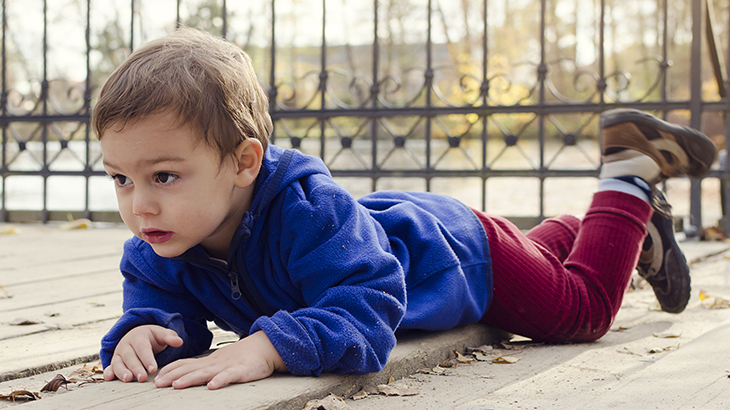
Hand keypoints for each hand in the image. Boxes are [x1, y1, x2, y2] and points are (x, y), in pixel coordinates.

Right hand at [103, 325, 182, 382]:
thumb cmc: (152, 337)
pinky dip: (108, 372)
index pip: (143, 348)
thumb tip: (179, 341)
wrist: (138, 335)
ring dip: (122, 372)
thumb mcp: (161, 334)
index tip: (153, 369)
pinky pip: (110, 366)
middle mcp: (126, 344)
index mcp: (138, 336)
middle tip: (143, 378)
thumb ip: (170, 338)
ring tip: (128, 379)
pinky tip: (109, 378)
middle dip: (136, 368)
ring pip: (119, 362)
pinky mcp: (115, 361)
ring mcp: (119, 353)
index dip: (148, 359)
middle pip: (130, 357)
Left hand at [154, 330, 286, 389]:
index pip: (186, 363)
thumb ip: (206, 367)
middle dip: (173, 376)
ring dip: (190, 378)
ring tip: (177, 385)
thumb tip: (188, 374)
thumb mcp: (220, 361)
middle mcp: (215, 363)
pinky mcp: (241, 371)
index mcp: (209, 361)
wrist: (264, 347)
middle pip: (191, 368)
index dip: (170, 370)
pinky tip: (212, 386)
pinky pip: (229, 376)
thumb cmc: (242, 356)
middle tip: (157, 383)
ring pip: (206, 373)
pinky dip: (220, 380)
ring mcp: (227, 366)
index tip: (156, 377)